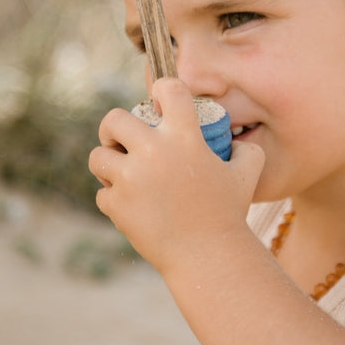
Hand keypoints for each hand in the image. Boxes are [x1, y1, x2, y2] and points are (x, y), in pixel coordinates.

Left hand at [89, 78, 264, 274]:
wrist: (208, 256)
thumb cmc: (229, 214)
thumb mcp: (247, 175)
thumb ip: (247, 152)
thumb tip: (239, 144)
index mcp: (184, 136)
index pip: (168, 88)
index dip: (162, 89)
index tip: (158, 100)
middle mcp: (153, 151)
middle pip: (113, 119)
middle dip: (113, 129)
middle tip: (119, 140)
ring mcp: (130, 178)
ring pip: (97, 156)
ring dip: (106, 163)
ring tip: (117, 172)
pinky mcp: (116, 204)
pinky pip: (102, 193)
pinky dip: (113, 199)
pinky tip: (128, 205)